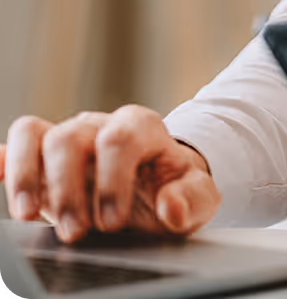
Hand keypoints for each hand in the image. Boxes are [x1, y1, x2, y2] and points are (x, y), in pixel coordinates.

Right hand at [1, 107, 220, 241]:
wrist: (155, 188)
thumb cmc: (172, 189)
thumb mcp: (196, 197)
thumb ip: (192, 199)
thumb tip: (170, 206)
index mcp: (141, 128)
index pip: (119, 137)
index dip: (112, 180)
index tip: (112, 222)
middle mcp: (100, 127)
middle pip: (71, 137)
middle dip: (69, 189)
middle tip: (76, 232)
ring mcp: (69, 139)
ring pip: (38, 136)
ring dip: (28, 178)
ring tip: (29, 214)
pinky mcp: (43, 159)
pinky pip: (18, 144)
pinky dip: (4, 160)